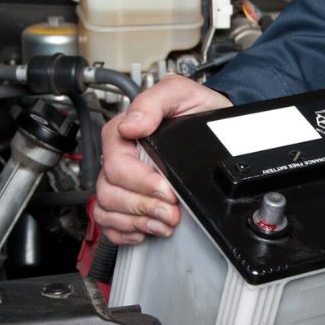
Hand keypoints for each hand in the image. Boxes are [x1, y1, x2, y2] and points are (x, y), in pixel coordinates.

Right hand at [94, 75, 231, 244]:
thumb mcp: (182, 93)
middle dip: (143, 206)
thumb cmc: (198, 109)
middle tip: (171, 212)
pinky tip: (146, 228)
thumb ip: (156, 101)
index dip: (140, 182)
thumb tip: (133, 124)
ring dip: (137, 221)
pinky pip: (110, 223)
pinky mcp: (130, 198)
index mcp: (125, 133)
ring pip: (107, 209)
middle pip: (110, 192)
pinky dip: (125, 231)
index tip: (166, 190)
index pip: (116, 164)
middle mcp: (121, 158)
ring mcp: (123, 180)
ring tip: (164, 222)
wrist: (217, 126)